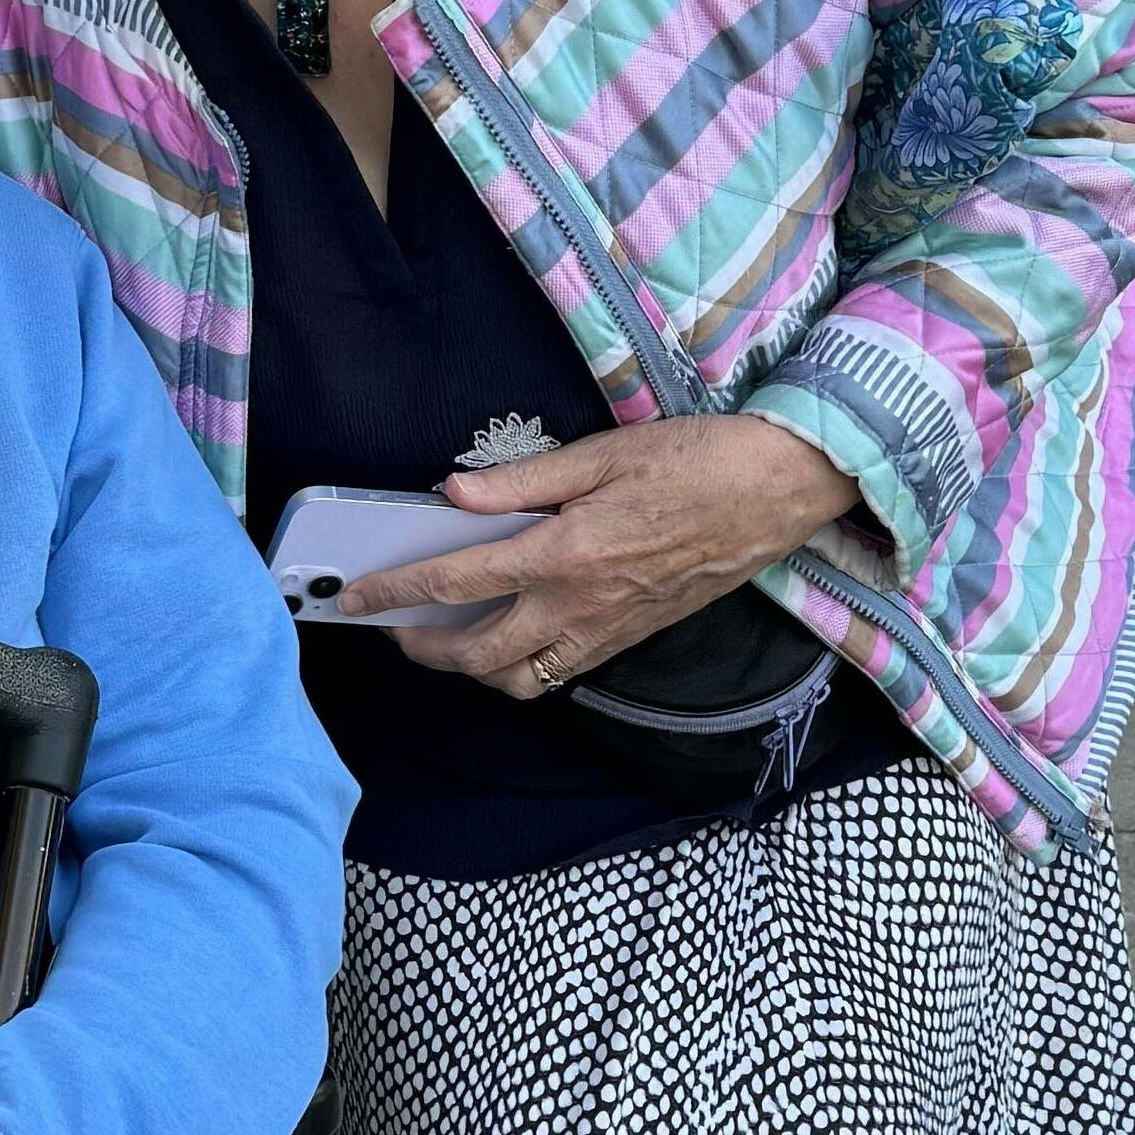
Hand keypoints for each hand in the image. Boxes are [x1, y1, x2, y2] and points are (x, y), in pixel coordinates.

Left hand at [359, 415, 859, 704]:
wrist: (778, 491)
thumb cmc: (697, 461)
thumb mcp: (600, 454)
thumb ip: (520, 480)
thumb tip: (454, 494)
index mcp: (564, 553)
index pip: (456, 584)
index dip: (395, 593)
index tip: (356, 597)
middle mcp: (580, 605)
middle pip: (479, 657)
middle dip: (423, 650)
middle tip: (394, 626)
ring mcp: (609, 630)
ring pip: (522, 681)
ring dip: (474, 670)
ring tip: (449, 638)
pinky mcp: (633, 637)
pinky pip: (563, 673)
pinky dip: (524, 667)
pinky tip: (513, 634)